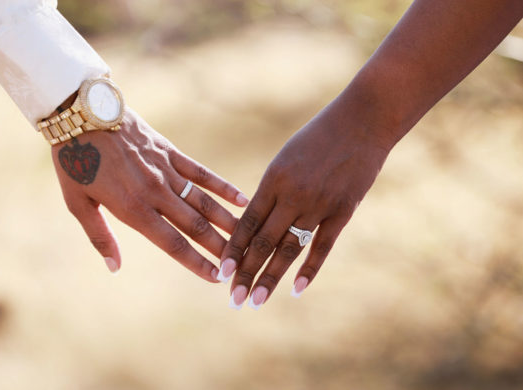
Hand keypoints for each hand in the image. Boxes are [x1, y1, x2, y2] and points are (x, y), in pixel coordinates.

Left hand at [52, 107, 247, 279]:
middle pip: (195, 226)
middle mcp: (155, 193)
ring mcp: (166, 171)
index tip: (215, 278)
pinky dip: (222, 187)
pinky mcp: (170, 152)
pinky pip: (201, 173)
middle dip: (219, 248)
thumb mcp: (77, 204)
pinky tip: (242, 199)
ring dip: (226, 222)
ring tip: (245, 238)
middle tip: (238, 265)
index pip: (172, 244)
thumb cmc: (75, 162)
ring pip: (203, 202)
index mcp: (133, 209)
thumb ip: (99, 237)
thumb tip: (114, 268)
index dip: (196, 264)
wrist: (81, 114)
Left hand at [220, 103, 392, 307]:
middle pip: (264, 242)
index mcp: (273, 179)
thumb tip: (252, 220)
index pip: (247, 223)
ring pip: (289, 249)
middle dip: (246, 272)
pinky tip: (295, 289)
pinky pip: (322, 246)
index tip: (221, 273)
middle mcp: (293, 195)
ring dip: (272, 278)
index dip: (233, 250)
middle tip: (233, 299)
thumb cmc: (318, 137)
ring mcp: (319, 204)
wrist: (362, 121)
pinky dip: (309, 270)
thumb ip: (271, 190)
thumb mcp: (286, 158)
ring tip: (257, 301)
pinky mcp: (343, 211)